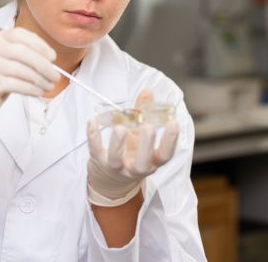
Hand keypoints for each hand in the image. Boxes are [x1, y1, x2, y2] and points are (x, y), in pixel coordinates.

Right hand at [0, 27, 59, 159]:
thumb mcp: (7, 65)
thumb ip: (24, 59)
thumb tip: (51, 62)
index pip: (19, 35)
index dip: (39, 44)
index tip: (52, 57)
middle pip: (21, 51)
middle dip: (42, 64)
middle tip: (56, 76)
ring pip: (19, 69)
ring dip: (39, 79)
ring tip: (49, 86)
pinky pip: (14, 84)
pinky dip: (30, 88)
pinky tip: (38, 92)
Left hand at [86, 89, 179, 206]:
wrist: (110, 177)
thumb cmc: (131, 151)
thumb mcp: (140, 134)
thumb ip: (145, 113)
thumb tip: (148, 91)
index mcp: (151, 160)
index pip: (165, 155)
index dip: (170, 140)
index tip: (174, 123)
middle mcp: (136, 168)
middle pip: (142, 163)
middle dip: (145, 145)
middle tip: (148, 127)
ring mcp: (116, 167)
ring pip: (116, 160)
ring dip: (118, 143)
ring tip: (120, 127)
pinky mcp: (99, 162)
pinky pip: (95, 151)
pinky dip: (93, 136)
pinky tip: (93, 120)